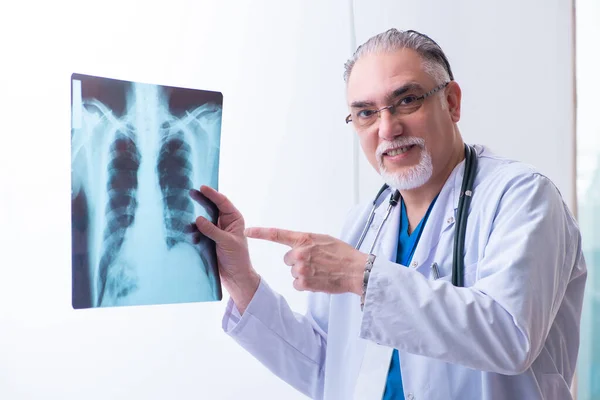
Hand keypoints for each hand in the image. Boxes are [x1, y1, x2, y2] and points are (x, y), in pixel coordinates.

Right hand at [190, 186, 259, 312]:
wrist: (235, 277)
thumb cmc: (237, 259)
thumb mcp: (226, 242)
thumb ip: (212, 230)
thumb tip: (198, 219)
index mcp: (234, 219)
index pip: (223, 202)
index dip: (212, 194)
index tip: (202, 187)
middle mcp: (225, 222)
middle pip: (211, 208)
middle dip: (201, 201)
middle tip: (189, 192)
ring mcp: (216, 231)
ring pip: (204, 219)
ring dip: (195, 216)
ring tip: (183, 208)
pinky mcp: (209, 240)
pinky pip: (199, 231)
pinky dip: (192, 230)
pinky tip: (184, 228)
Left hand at [244, 227, 367, 294]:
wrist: (357, 270)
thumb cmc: (343, 254)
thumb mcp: (324, 240)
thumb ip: (307, 242)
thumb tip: (298, 247)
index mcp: (304, 239)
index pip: (277, 234)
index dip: (260, 233)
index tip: (247, 231)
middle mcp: (300, 252)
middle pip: (287, 259)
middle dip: (298, 261)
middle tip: (315, 263)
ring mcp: (301, 268)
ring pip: (293, 272)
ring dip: (303, 274)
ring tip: (320, 271)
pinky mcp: (305, 283)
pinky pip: (297, 285)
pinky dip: (306, 285)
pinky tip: (319, 280)